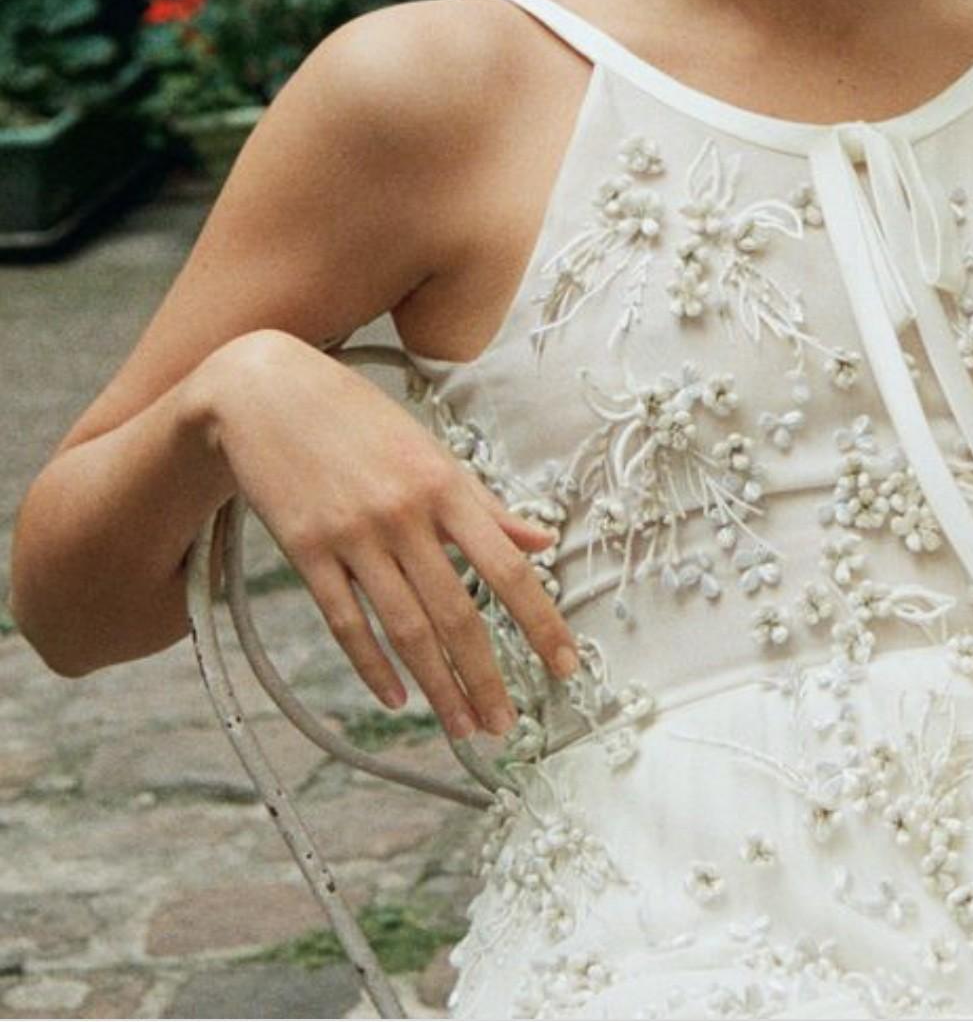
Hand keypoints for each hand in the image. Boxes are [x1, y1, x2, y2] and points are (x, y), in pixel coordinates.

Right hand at [199, 330, 577, 738]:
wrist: (263, 390)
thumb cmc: (359, 420)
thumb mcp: (431, 450)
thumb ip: (487, 506)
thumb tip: (543, 541)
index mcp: (445, 488)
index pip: (507, 569)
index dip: (541, 622)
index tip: (566, 667)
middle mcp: (404, 516)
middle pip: (457, 613)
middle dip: (485, 676)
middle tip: (505, 725)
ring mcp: (352, 536)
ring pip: (404, 628)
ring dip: (438, 686)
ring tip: (464, 725)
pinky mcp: (305, 551)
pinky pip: (345, 622)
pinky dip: (372, 666)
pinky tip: (397, 698)